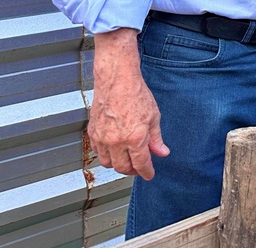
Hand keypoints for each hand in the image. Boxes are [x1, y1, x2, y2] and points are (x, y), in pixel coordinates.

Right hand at [89, 30, 168, 179]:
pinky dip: (106, 155)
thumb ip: (156, 138)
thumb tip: (162, 152)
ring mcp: (102, 138)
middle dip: (132, 171)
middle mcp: (116, 141)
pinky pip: (98, 152)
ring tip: (127, 159)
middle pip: (123, 168)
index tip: (149, 175)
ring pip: (108, 163)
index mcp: (134, 138)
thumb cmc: (136, 94)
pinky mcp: (93, 132)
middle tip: (139, 168)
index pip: (140, 164)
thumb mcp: (153, 117)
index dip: (146, 172)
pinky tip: (114, 150)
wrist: (117, 81)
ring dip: (118, 165)